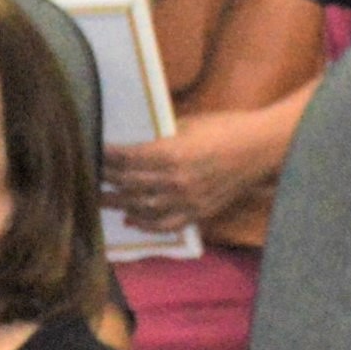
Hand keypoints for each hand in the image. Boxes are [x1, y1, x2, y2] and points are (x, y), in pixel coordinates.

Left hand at [104, 106, 290, 233]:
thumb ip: (158, 137)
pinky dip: (146, 224)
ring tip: (99, 199)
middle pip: (128, 184)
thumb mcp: (187, 124)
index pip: (125, 159)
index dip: (106, 156)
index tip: (91, 152)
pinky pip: (167, 224)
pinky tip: (131, 219)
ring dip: (118, 204)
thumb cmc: (225, 127)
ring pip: (142, 207)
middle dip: (105, 181)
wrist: (263, 146)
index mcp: (170, 154)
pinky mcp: (200, 211)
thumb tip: (131, 142)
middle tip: (87, 178)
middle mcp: (175, 181)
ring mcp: (188, 199)